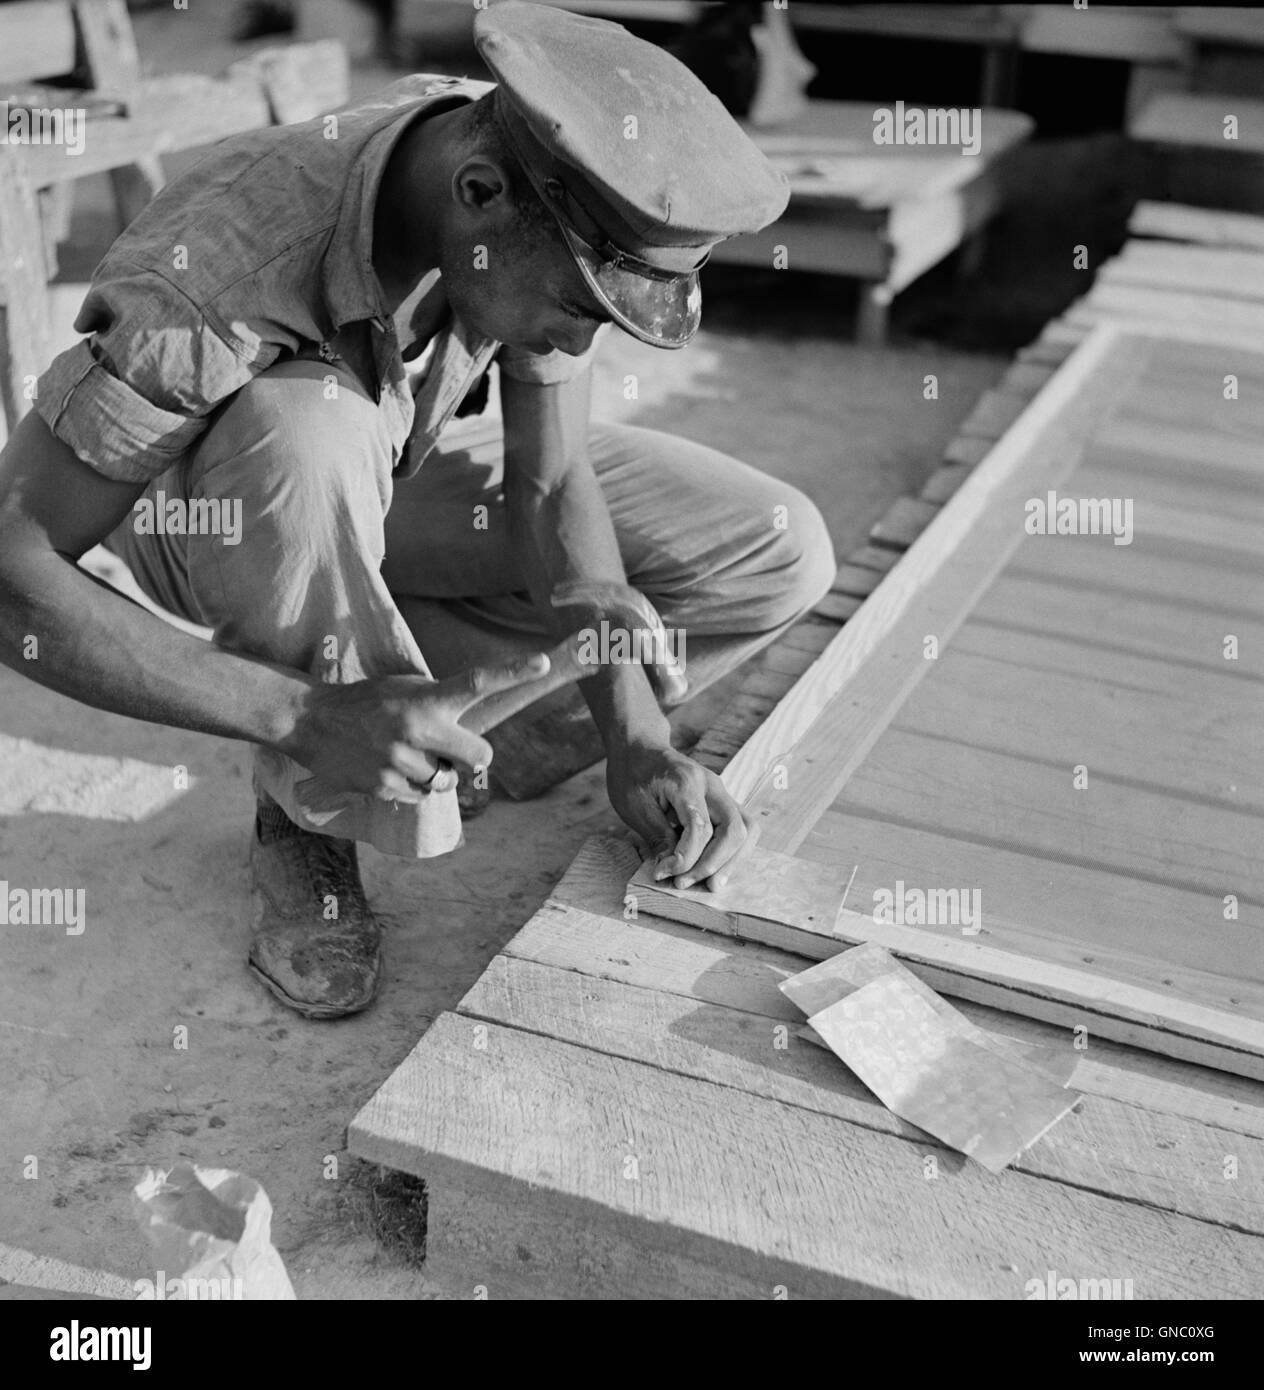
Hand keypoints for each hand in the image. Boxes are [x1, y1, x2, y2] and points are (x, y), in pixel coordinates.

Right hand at [278, 655, 548, 801]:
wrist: (311, 720)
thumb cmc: (368, 702)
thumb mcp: (406, 688)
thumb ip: (440, 706)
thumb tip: (471, 739)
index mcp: (426, 698)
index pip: (477, 683)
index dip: (512, 672)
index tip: (544, 663)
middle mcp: (418, 729)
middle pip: (479, 756)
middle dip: (471, 756)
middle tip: (453, 748)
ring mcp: (401, 761)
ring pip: (446, 782)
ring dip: (437, 773)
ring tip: (407, 755)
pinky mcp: (384, 786)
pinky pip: (419, 796)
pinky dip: (412, 787)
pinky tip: (387, 767)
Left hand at [607, 741, 751, 891]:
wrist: (639, 748)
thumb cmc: (633, 774)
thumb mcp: (635, 806)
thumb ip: (658, 836)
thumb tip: (673, 870)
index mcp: (686, 782)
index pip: (700, 827)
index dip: (686, 857)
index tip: (664, 873)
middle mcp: (712, 785)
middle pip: (734, 828)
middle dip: (714, 863)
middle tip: (687, 884)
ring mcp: (722, 792)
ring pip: (748, 829)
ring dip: (732, 861)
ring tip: (709, 884)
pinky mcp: (723, 802)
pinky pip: (742, 828)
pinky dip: (732, 853)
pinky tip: (714, 870)